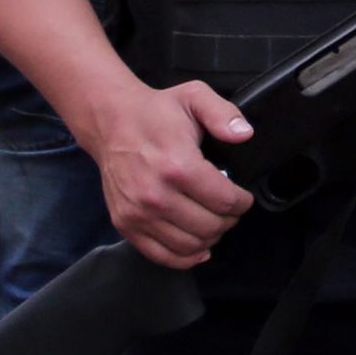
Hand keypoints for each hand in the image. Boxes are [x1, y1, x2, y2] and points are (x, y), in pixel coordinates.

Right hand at [82, 79, 255, 269]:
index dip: (242, 202)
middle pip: (210, 227)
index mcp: (178, 165)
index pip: (225, 201)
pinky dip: (184, 257)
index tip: (243, 197)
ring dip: (210, 237)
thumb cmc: (155, 112)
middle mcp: (156, 195)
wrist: (111, 122)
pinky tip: (197, 246)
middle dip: (228, 219)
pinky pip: (161, 255)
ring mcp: (138, 213)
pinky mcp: (125, 223)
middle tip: (229, 208)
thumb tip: (244, 135)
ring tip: (213, 221)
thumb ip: (223, 114)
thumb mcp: (194, 97)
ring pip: (190, 245)